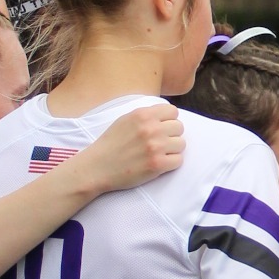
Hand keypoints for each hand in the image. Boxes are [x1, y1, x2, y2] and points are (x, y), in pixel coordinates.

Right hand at [63, 103, 185, 193]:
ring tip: (158, 154)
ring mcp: (155, 147)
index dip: (169, 120)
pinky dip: (171, 163)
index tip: (162, 129)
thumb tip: (169, 115)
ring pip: (181, 144)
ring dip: (172, 150)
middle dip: (171, 135)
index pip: (173, 111)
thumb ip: (146, 116)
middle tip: (159, 143)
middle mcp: (151, 128)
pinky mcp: (157, 164)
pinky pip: (179, 160)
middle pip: (179, 127)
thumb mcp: (125, 120)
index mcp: (143, 115)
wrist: (97, 167)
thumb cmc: (111, 144)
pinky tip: (158, 163)